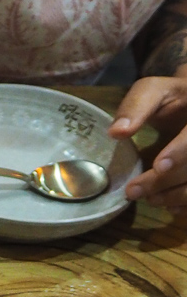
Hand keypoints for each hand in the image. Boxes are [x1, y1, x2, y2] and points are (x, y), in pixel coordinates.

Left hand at [108, 75, 186, 209]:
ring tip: (148, 198)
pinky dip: (183, 204)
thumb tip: (116, 132)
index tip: (159, 166)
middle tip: (133, 191)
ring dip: (174, 196)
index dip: (180, 151)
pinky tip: (168, 205)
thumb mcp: (155, 91)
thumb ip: (137, 106)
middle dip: (165, 181)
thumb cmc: (173, 99)